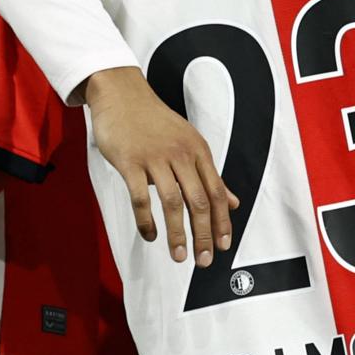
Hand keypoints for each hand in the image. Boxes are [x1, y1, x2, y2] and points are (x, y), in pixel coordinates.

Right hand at [82, 66, 238, 266]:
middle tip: (204, 260)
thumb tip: (232, 202)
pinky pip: (141, 197)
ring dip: (178, 233)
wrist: (121, 94)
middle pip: (199, 200)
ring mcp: (155, 158)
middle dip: (204, 234)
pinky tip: (151, 235)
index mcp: (198, 150)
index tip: (223, 246)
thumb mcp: (189, 143)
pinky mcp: (130, 162)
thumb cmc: (154, 122)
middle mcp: (181, 154)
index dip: (222, 222)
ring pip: (172, 202)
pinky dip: (147, 221)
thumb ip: (209, 174)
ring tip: (179, 256)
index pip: (216, 192)